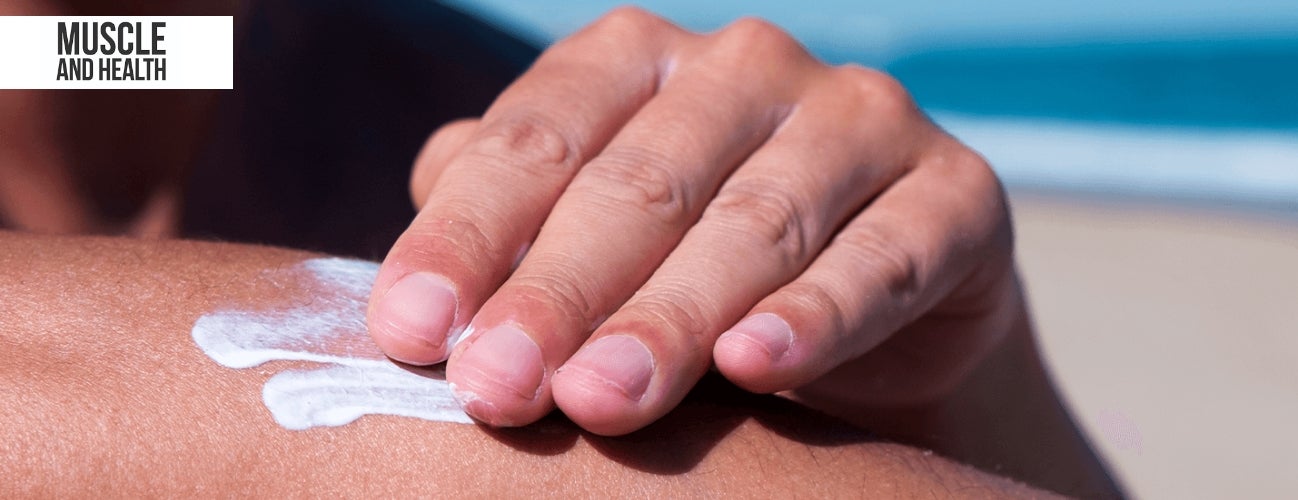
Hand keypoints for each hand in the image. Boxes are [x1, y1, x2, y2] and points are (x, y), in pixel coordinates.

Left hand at [367, 7, 1014, 434]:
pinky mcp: (954, 194)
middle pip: (639, 184)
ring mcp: (858, 120)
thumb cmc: (689, 265)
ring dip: (673, 315)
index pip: (537, 139)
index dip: (466, 238)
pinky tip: (759, 365)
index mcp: (638, 60)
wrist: (868, 304)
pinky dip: (821, 313)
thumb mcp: (586, 235)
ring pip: (755, 221)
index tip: (411, 336)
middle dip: (559, 293)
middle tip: (497, 390)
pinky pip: (883, 256)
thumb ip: (504, 218)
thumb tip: (415, 260)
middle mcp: (746, 69)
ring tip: (603, 398)